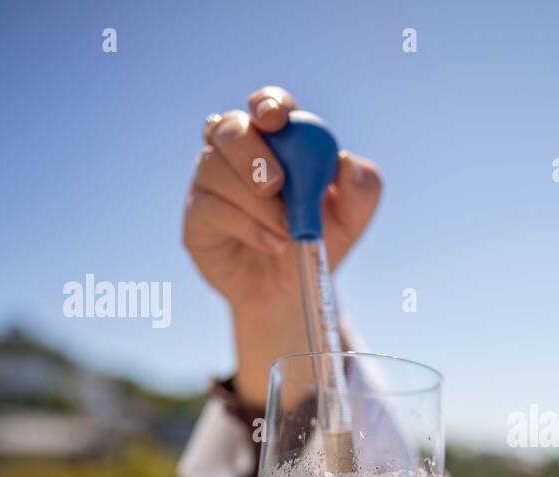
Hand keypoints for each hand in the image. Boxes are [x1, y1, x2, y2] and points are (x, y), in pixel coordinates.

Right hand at [181, 85, 383, 405]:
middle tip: (277, 184)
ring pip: (215, 168)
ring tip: (286, 233)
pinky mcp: (197, 214)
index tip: (278, 119)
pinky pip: (210, 206)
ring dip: (257, 203)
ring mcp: (211, 182)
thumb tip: (346, 162)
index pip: (266, 106)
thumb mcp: (352, 218)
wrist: (294, 292)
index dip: (268, 104)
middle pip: (230, 128)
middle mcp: (237, 154)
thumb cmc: (318, 241)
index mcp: (278, 141)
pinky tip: (270, 243)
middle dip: (251, 152)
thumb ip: (361, 188)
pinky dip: (246, 225)